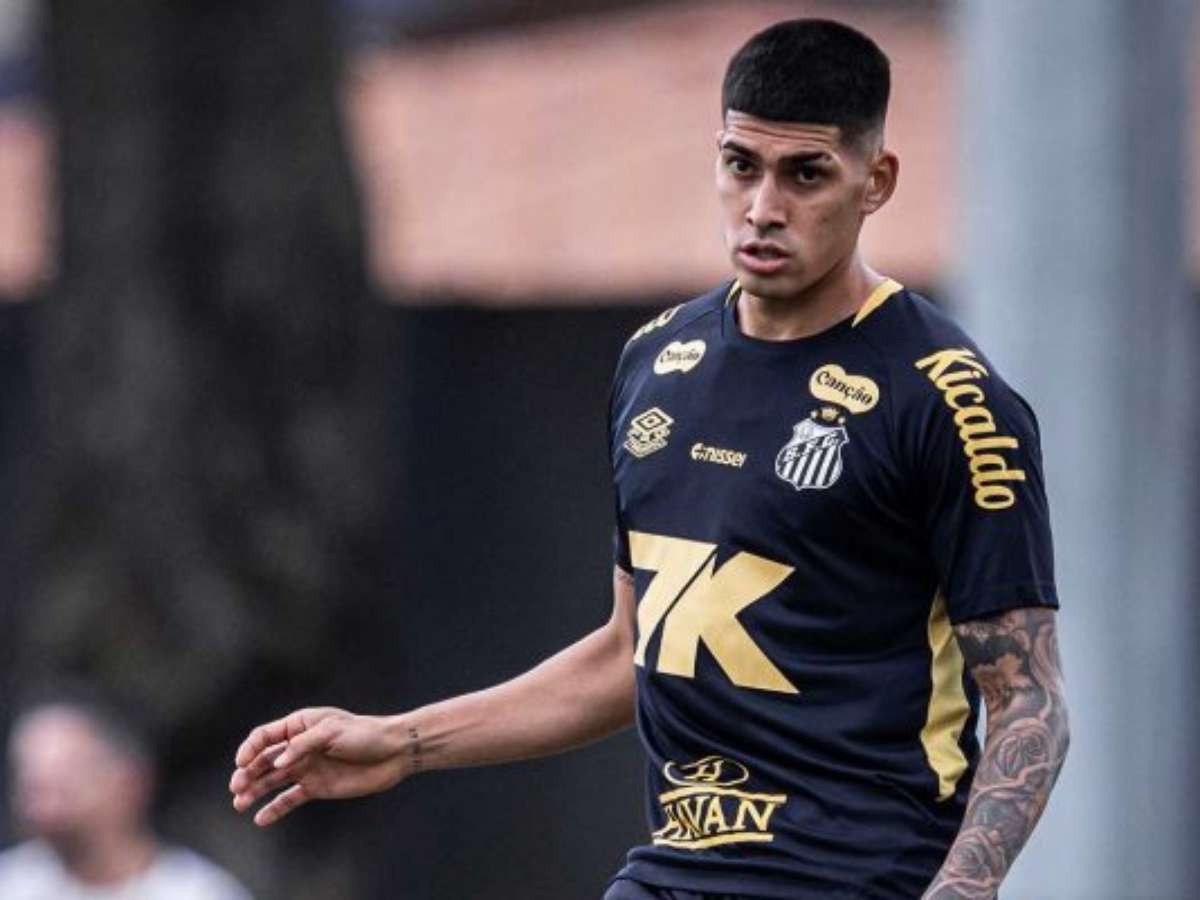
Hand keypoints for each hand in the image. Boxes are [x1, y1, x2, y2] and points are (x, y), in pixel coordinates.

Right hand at [230, 707, 412, 825]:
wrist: (392, 752)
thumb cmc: (364, 733)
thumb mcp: (332, 731)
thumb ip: (302, 746)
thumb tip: (278, 764)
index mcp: (300, 725)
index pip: (265, 736)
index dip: (249, 748)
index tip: (242, 763)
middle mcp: (298, 747)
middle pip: (264, 760)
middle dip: (247, 772)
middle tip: (236, 787)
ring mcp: (306, 768)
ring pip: (272, 780)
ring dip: (254, 790)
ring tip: (239, 803)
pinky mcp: (316, 787)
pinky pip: (290, 798)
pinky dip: (275, 808)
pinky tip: (260, 818)